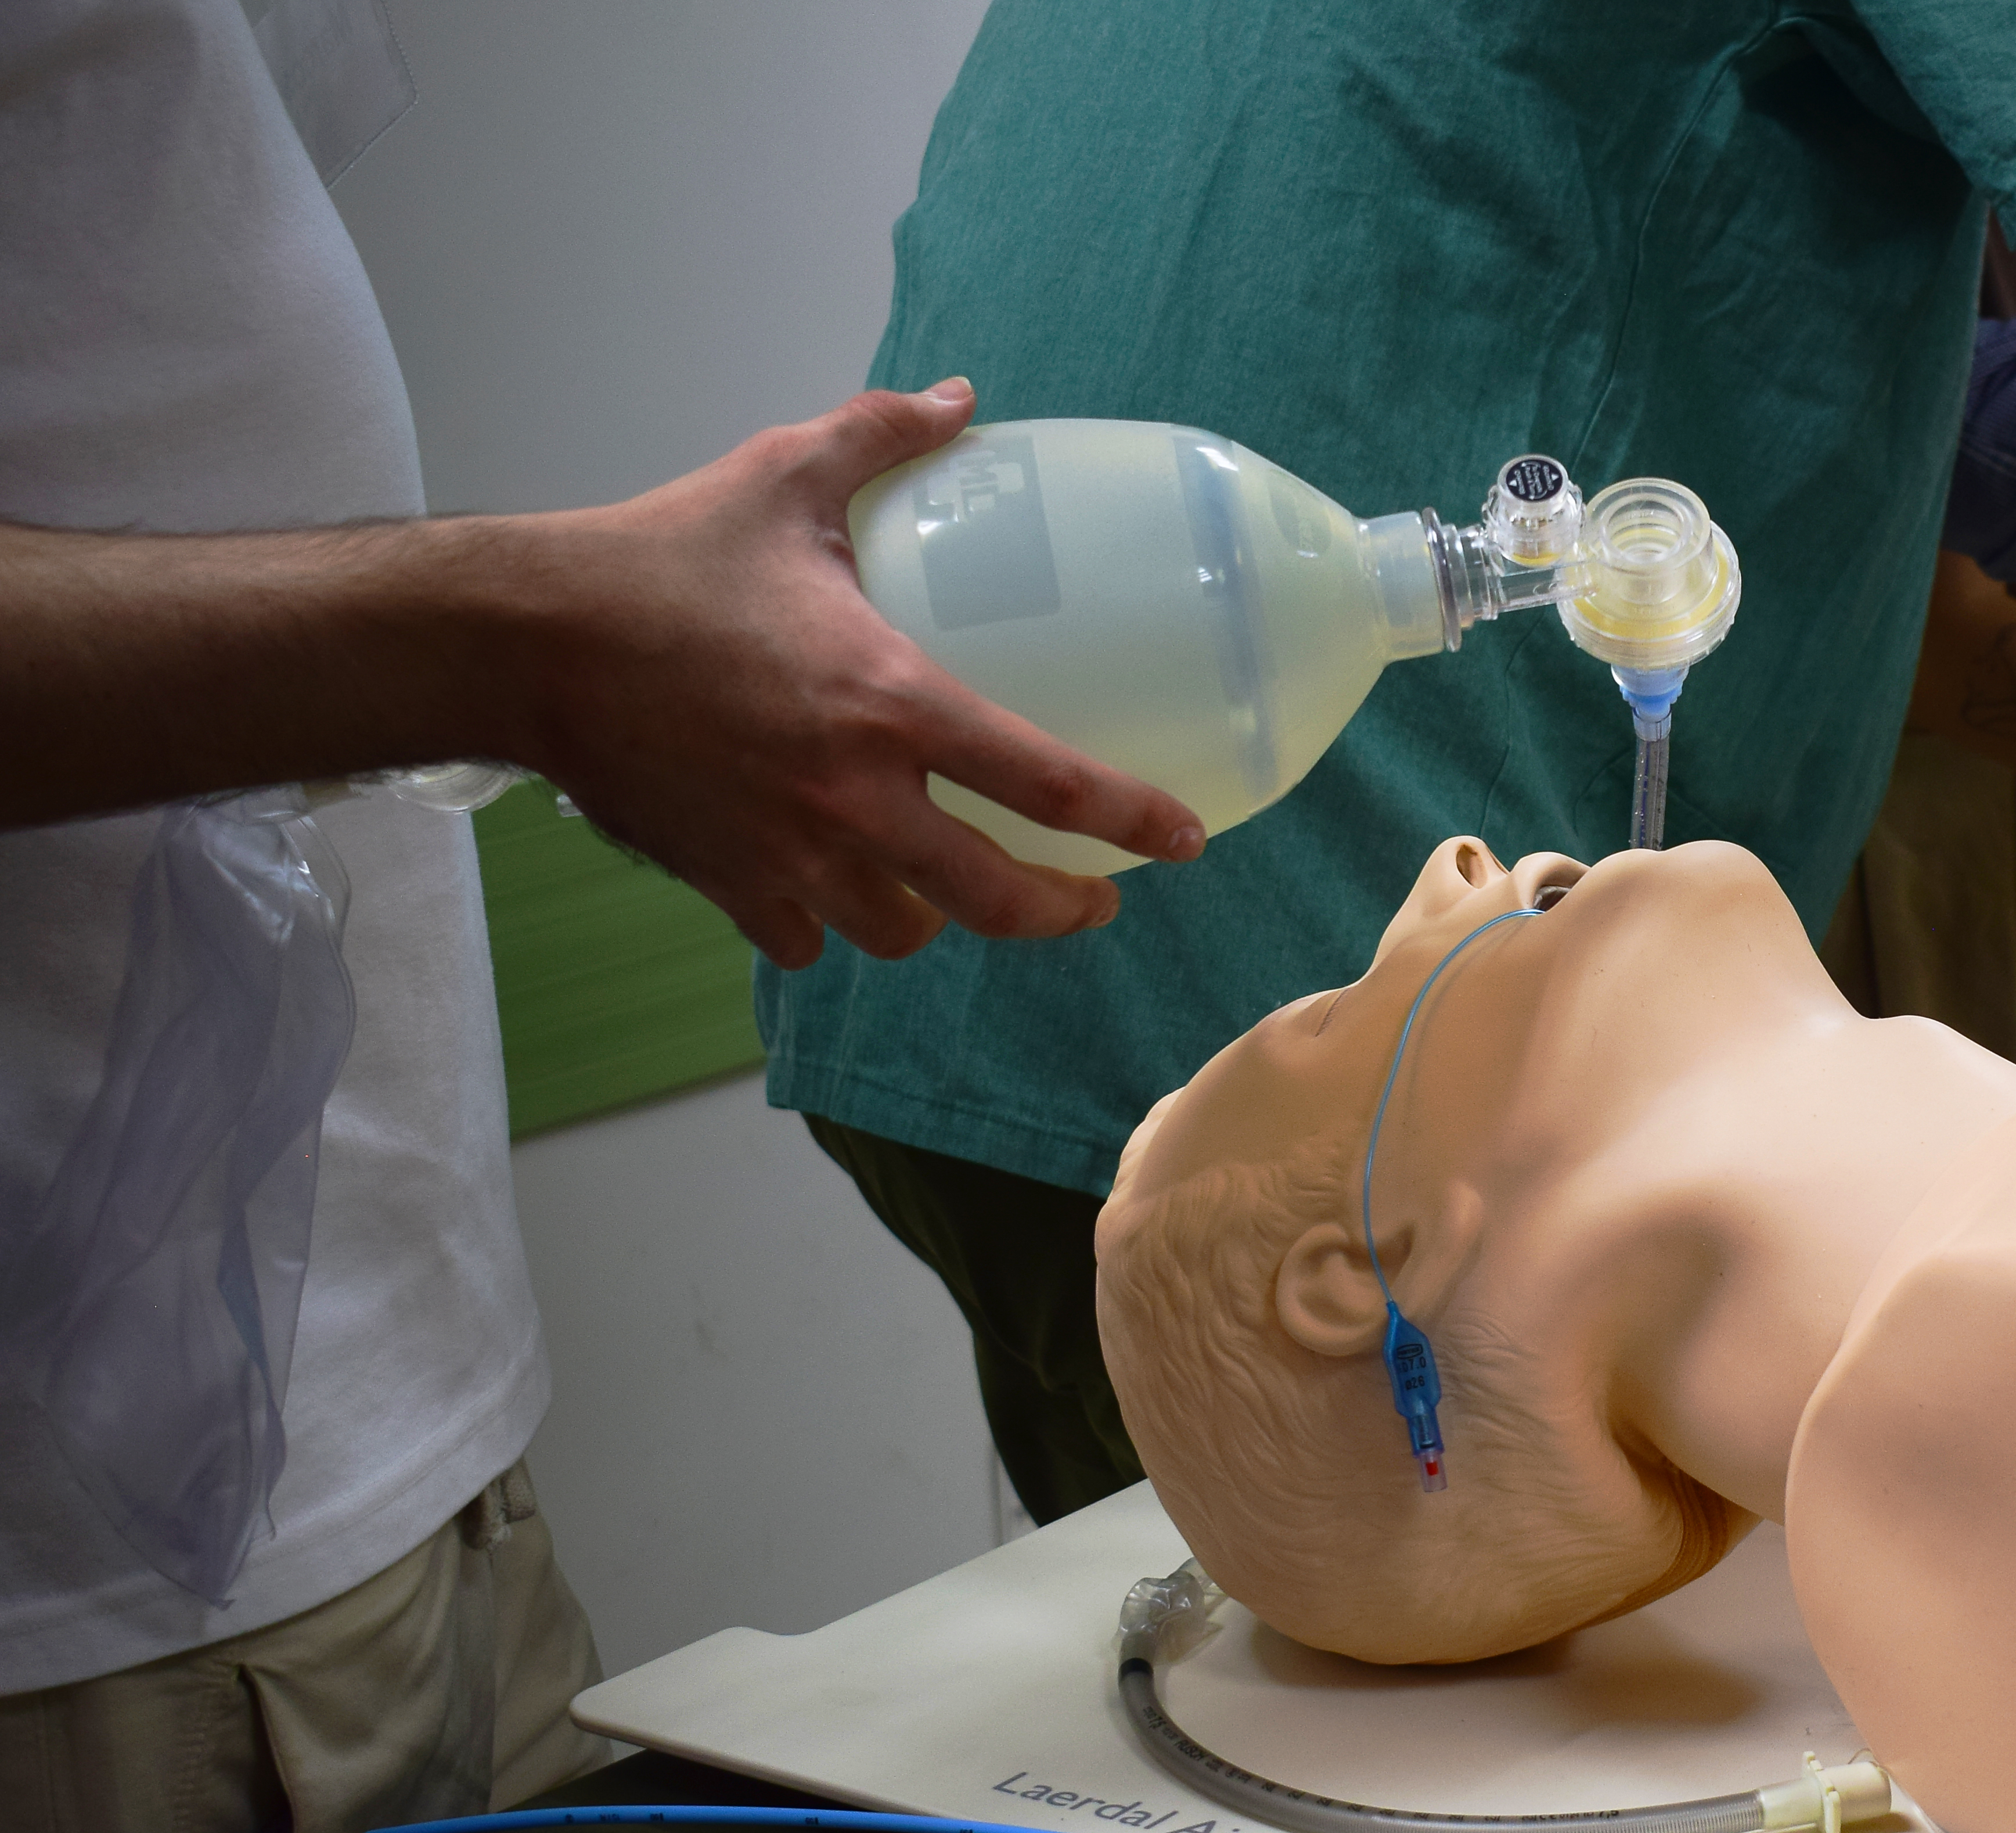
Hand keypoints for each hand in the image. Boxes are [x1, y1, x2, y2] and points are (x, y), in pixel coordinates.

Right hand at [504, 380, 1205, 966]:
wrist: (526, 640)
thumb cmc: (660, 556)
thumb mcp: (784, 476)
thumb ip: (882, 435)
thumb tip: (959, 398)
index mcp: (890, 703)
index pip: (1051, 785)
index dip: (1132, 823)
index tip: (1179, 842)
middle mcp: (853, 798)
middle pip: (994, 900)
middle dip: (1060, 911)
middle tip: (1090, 899)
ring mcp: (791, 855)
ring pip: (905, 931)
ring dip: (940, 917)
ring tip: (954, 886)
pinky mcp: (731, 884)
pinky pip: (810, 941)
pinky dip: (832, 925)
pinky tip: (838, 891)